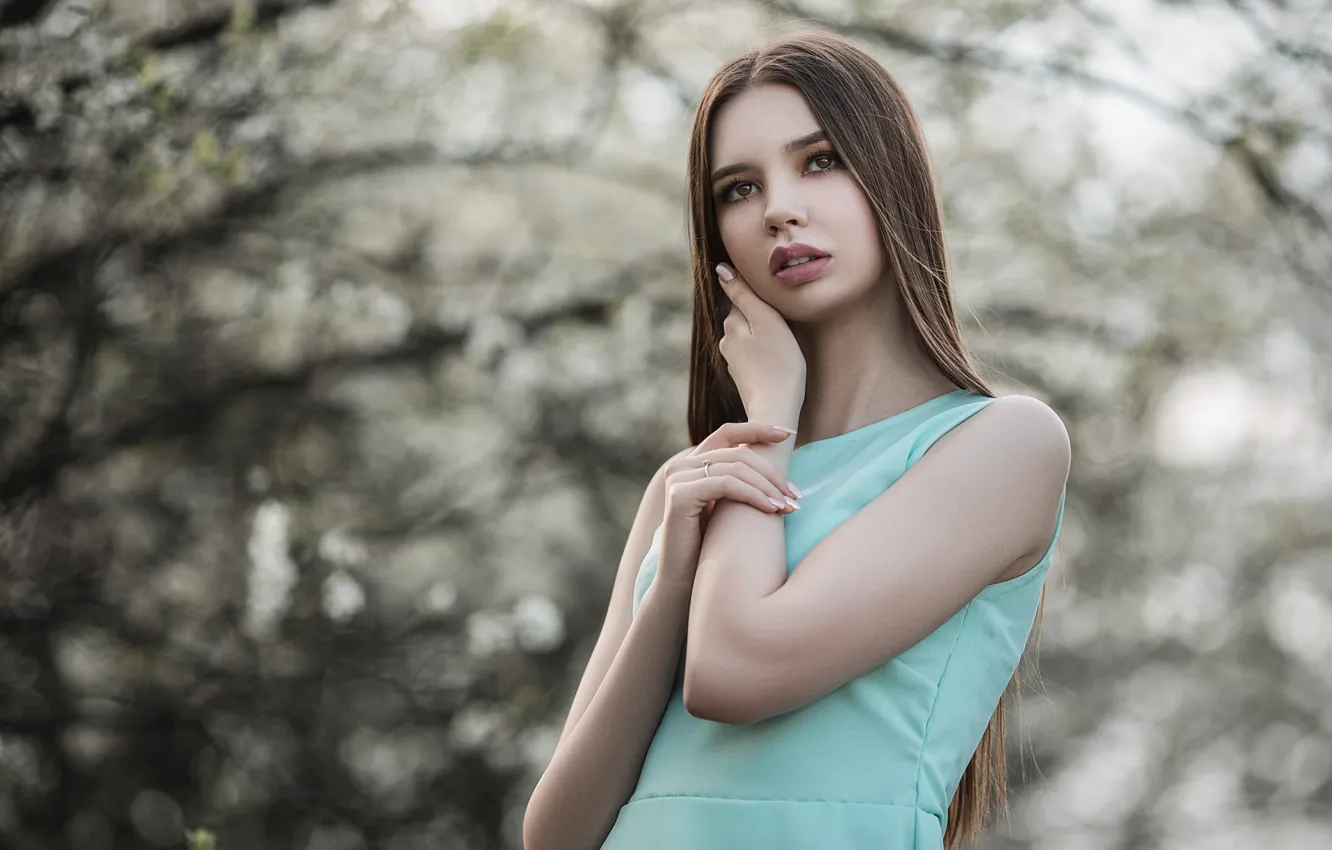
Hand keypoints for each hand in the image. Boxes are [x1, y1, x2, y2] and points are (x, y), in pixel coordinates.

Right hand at [657, 422, 800, 586]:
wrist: (684, 583)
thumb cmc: (711, 549)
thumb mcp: (729, 509)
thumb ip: (741, 484)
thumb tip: (779, 469)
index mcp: (693, 464)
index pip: (728, 432)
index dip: (758, 428)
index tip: (789, 433)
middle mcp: (681, 466)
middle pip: (739, 453)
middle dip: (773, 473)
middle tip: (796, 495)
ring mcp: (677, 479)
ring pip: (736, 467)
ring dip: (769, 486)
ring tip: (789, 507)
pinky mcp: (679, 495)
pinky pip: (726, 484)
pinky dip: (754, 495)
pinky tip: (771, 509)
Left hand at [716, 263, 806, 417]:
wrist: (778, 410)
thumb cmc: (779, 363)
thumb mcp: (766, 320)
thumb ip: (743, 294)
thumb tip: (720, 270)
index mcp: (732, 324)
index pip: (743, 297)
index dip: (762, 297)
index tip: (778, 304)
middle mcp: (727, 342)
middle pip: (746, 317)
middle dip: (761, 317)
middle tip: (785, 324)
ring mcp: (734, 362)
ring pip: (750, 337)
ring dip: (764, 336)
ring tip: (783, 344)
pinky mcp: (745, 378)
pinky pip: (754, 356)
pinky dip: (764, 355)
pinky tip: (777, 361)